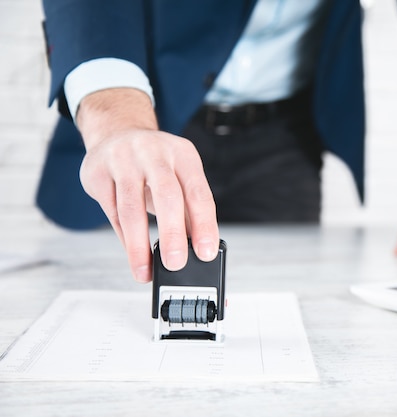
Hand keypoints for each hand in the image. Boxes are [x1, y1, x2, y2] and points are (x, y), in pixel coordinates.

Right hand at [76, 88, 219, 281]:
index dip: (204, 225)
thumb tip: (199, 252)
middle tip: (176, 264)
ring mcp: (123, 159)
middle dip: (172, 234)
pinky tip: (132, 254)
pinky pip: (111, 211)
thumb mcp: (181, 177)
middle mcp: (154, 152)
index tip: (206, 253)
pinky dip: (123, 237)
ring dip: (138, 245)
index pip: (198, 193)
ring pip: (131, 208)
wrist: (118, 131)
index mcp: (183, 154)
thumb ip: (190, 211)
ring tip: (145, 270)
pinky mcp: (97, 171)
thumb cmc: (156, 163)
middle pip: (166, 196)